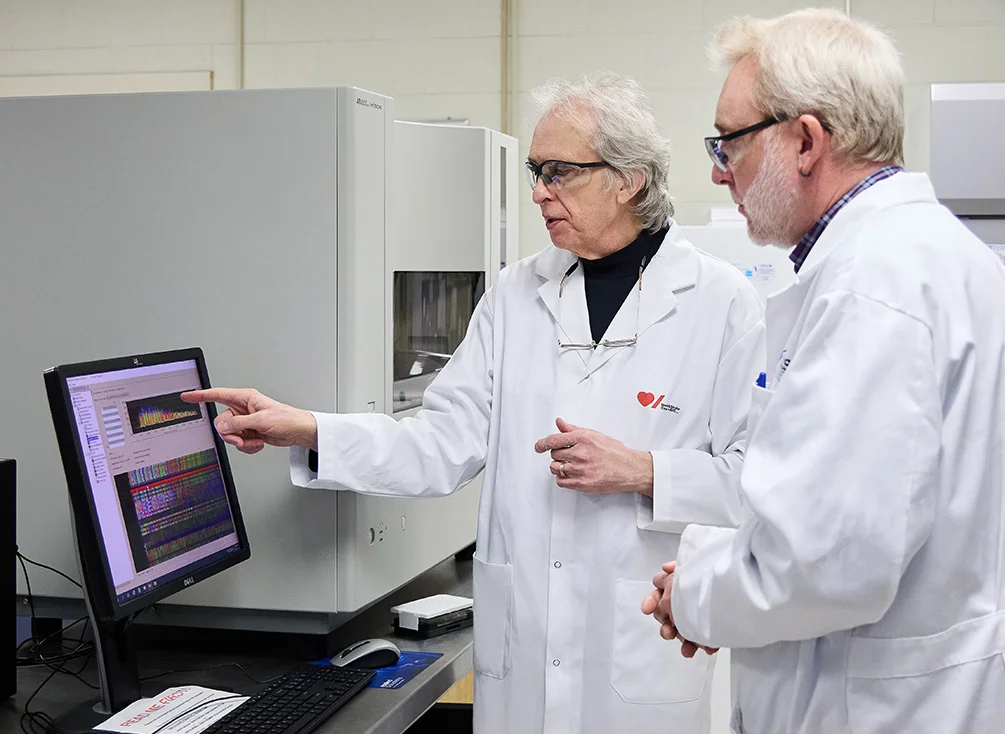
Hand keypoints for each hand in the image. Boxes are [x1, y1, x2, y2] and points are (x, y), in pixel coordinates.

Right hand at [181, 387, 317, 453]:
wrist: (298, 431)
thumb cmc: (286, 419)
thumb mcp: (261, 420)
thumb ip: (239, 424)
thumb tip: (222, 427)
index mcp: (245, 398)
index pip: (217, 395)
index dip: (201, 395)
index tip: (186, 396)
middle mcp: (243, 409)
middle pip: (222, 423)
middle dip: (231, 435)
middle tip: (243, 439)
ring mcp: (245, 422)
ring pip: (229, 435)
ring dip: (241, 442)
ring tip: (255, 441)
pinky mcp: (249, 433)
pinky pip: (238, 443)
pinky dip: (247, 447)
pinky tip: (258, 443)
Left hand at [533, 418, 652, 494]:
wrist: (629, 469)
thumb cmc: (615, 452)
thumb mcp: (594, 435)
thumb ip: (573, 429)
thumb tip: (559, 422)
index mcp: (583, 439)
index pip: (554, 440)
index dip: (543, 443)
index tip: (539, 446)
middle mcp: (581, 453)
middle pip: (554, 454)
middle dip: (558, 454)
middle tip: (567, 455)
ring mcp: (581, 469)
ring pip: (555, 468)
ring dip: (559, 467)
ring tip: (570, 465)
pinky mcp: (582, 483)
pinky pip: (561, 481)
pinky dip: (562, 478)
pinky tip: (571, 474)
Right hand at [641, 561, 718, 657]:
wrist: (739, 591)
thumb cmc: (714, 572)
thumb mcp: (696, 564)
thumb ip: (679, 566)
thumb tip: (666, 568)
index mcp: (677, 585)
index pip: (658, 592)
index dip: (651, 601)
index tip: (647, 609)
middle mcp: (682, 601)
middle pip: (666, 616)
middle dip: (665, 626)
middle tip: (668, 631)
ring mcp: (693, 616)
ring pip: (681, 631)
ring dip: (682, 640)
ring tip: (687, 649)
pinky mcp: (707, 628)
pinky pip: (701, 640)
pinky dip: (703, 646)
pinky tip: (709, 649)